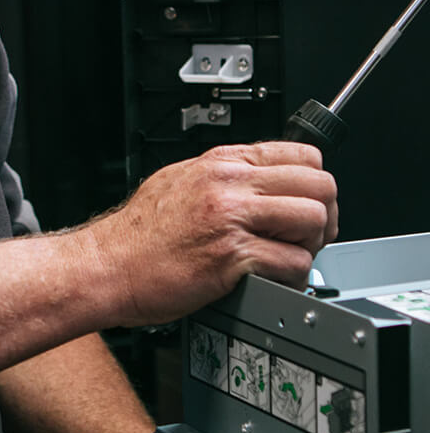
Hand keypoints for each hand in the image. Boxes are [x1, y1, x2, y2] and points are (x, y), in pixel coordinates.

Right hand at [85, 142, 337, 326]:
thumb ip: (223, 176)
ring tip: (289, 257)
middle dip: (323, 214)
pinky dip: (293, 278)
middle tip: (308, 235)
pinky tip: (273, 279)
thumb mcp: (179, 181)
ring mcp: (231, 218)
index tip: (307, 201)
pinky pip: (293, 263)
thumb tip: (261, 180)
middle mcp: (228, 184)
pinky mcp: (231, 256)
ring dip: (311, 245)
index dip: (314, 182)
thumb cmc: (138, 233)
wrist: (108, 265)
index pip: (300, 153)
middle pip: (317, 184)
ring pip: (312, 219)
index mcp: (220, 163)